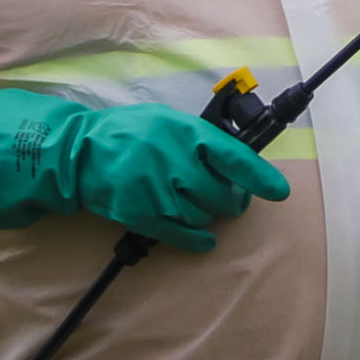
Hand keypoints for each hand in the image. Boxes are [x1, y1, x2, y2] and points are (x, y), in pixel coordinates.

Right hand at [0, 91, 289, 248]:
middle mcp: (174, 161)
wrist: (81, 153)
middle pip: (222, 193)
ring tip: (196, 203)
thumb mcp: (166, 121)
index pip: (233, 156)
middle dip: (231, 199)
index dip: (260, 176)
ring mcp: (157, 190)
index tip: (279, 191)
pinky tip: (204, 237)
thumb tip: (235, 160)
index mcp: (184, 132)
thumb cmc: (129, 133)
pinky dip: (198, 238)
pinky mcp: (141, 215)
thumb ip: (198, 138)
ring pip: (203, 215)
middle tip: (228, 197)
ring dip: (207, 214)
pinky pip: (182, 235)